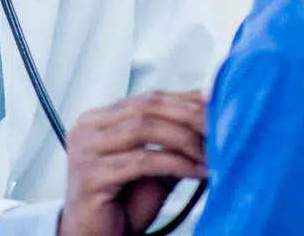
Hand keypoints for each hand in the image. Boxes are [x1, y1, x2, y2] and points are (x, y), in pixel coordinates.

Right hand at [58, 90, 206, 235]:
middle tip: (217, 127)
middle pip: (146, 107)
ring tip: (209, 153)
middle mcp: (87, 127)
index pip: (147, 98)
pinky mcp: (91, 174)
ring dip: (184, 139)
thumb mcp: (153, 167)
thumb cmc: (122, 206)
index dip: (184, 99)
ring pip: (144, 127)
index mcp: (98, 119)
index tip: (214, 103)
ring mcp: (86, 149)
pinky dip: (175, 163)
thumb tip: (206, 118)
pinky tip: (196, 171)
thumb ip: (171, 142)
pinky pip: (142, 161)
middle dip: (187, 115)